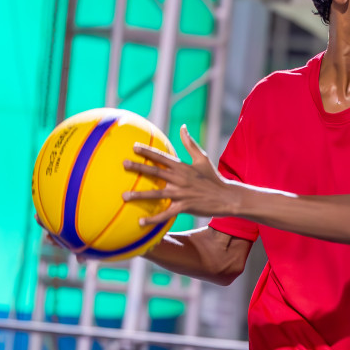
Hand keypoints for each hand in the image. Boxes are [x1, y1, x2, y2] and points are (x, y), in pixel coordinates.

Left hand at [122, 125, 238, 227]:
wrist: (226, 197)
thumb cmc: (213, 177)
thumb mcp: (202, 158)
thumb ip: (190, 143)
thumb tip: (182, 127)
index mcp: (182, 166)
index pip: (162, 156)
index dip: (147, 151)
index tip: (133, 147)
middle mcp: (180, 178)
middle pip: (155, 172)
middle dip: (138, 167)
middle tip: (123, 164)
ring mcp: (181, 193)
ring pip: (156, 194)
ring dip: (139, 195)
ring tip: (124, 196)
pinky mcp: (184, 207)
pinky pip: (165, 214)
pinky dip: (153, 219)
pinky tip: (140, 222)